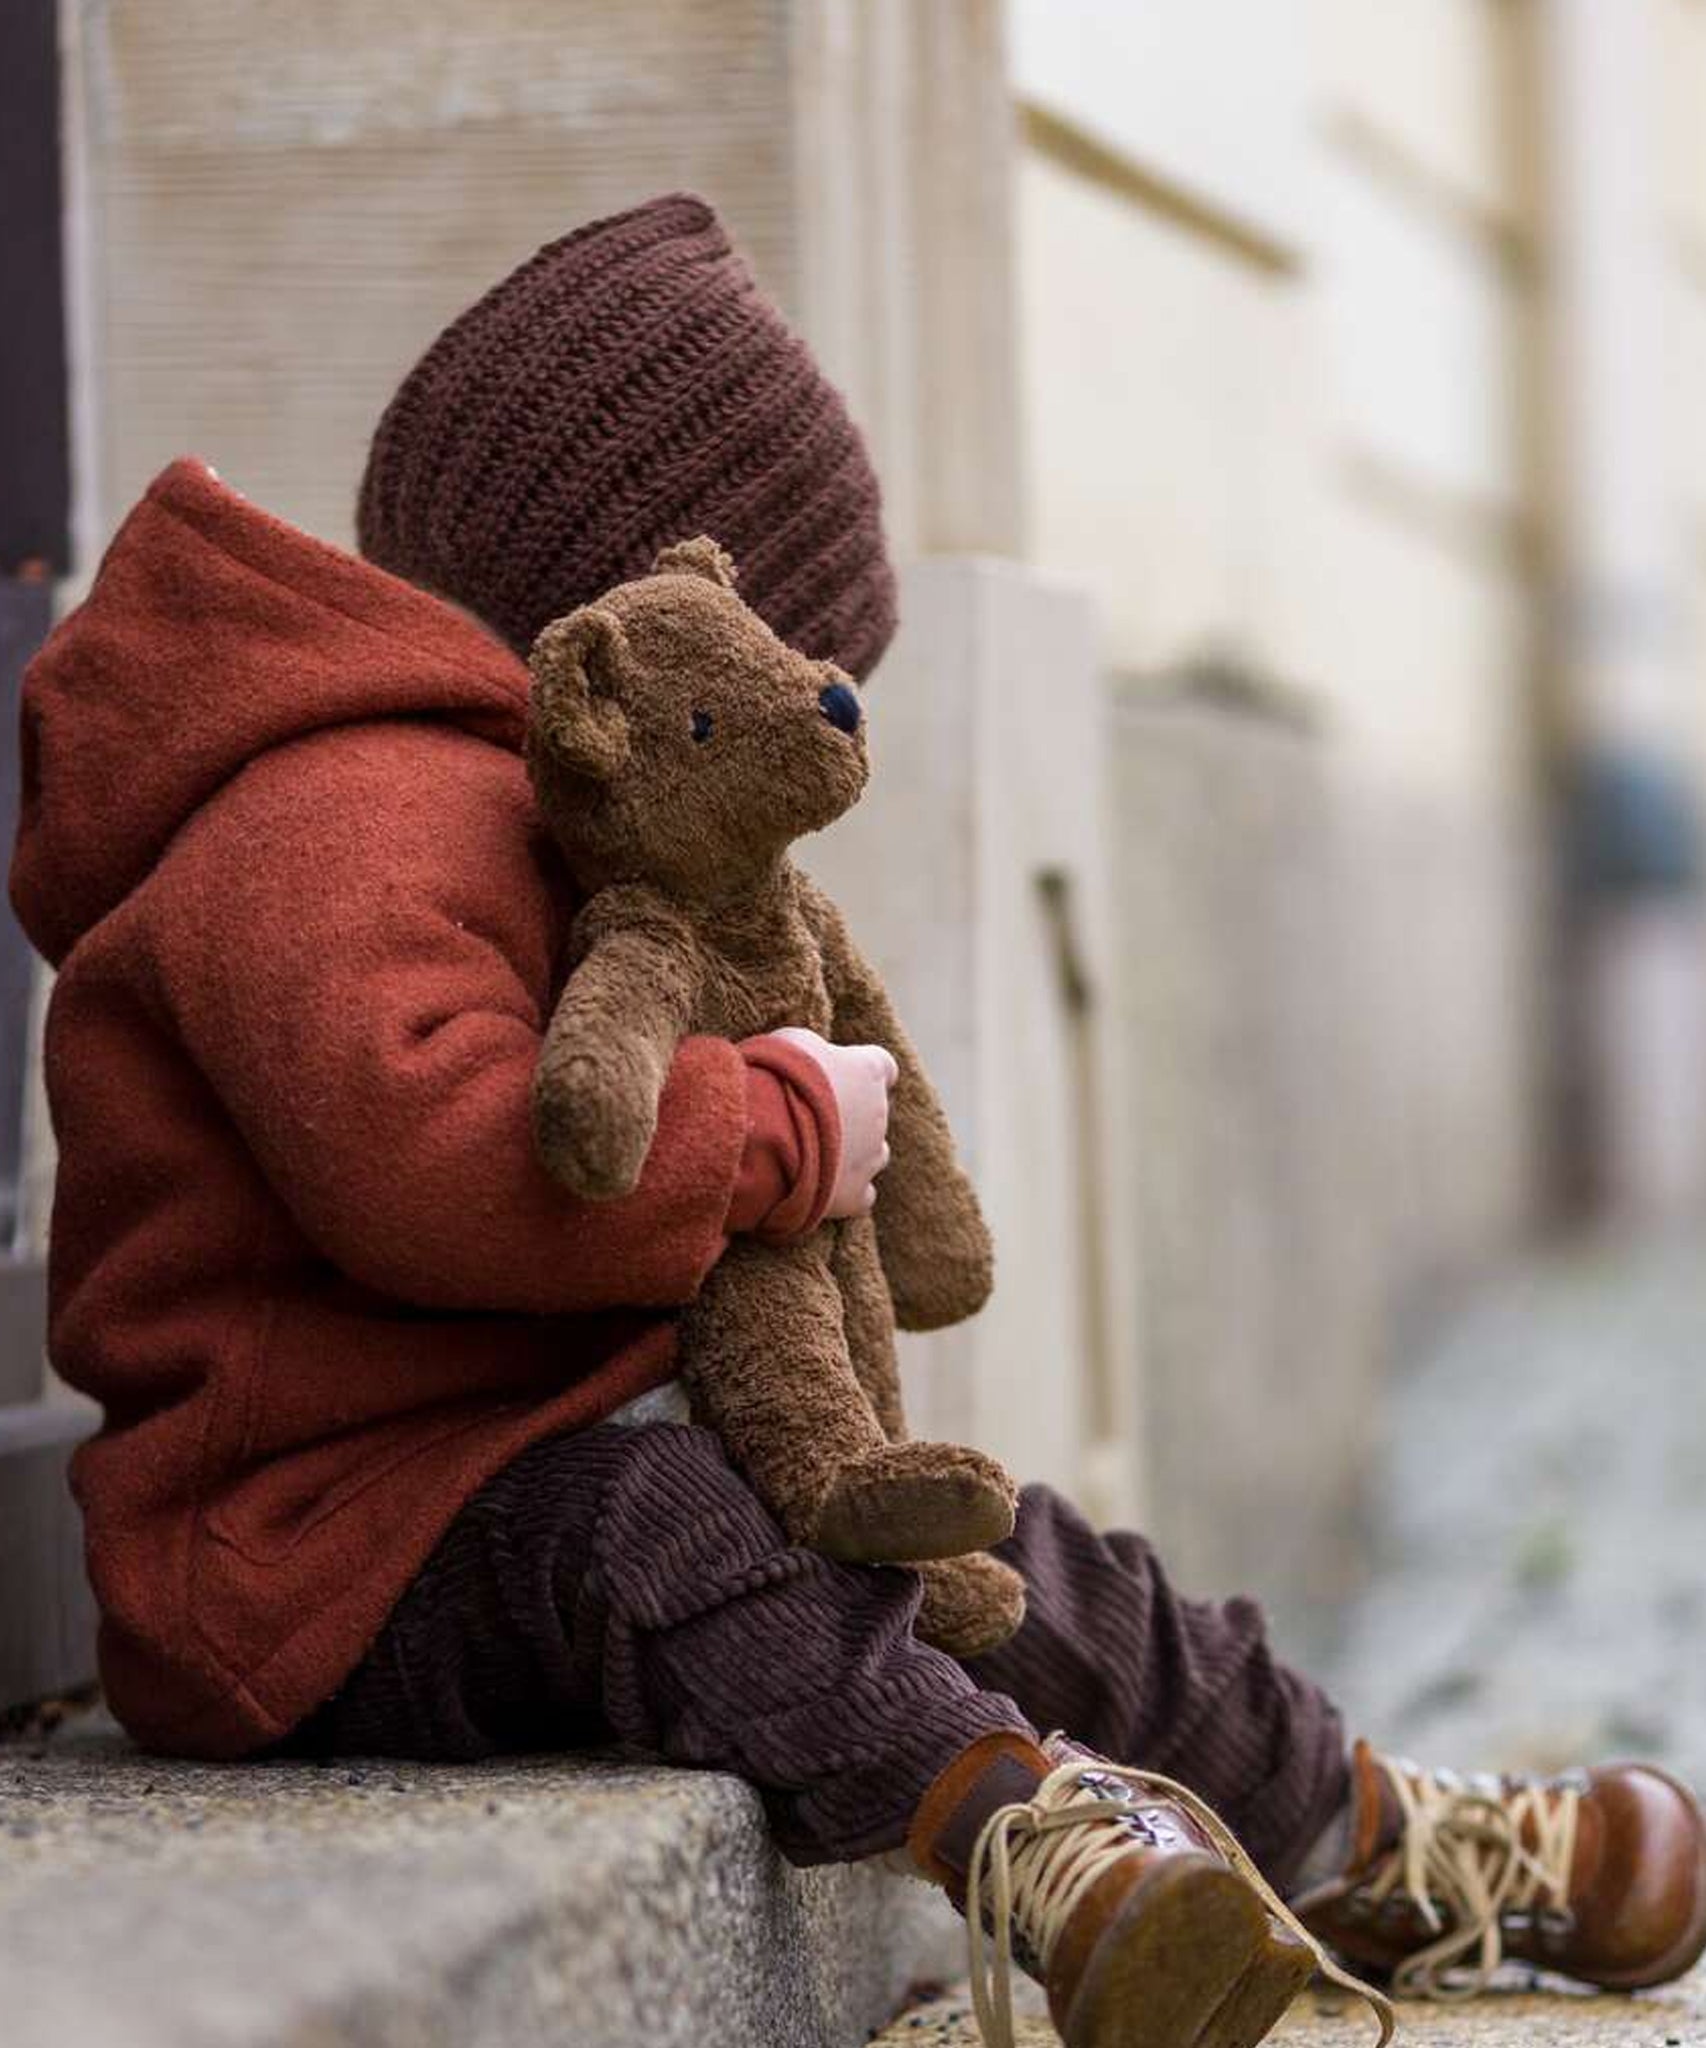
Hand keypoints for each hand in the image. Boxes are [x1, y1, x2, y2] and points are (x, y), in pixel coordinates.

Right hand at [770, 1027, 896, 1218]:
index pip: (884, 1067)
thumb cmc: (778, 1077)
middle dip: (849, 1116)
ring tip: (816, 1155)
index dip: (863, 1073)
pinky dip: (848, 1193)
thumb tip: (813, 1056)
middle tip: (811, 1119)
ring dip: (852, 1154)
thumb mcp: (794, 1042)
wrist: (766, 1131)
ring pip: (874, 1155)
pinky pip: (863, 1196)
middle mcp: (879, 1114)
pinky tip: (824, 1189)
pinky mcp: (855, 1195)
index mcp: (869, 1071)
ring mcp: (871, 1157)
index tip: (846, 1077)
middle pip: (874, 1114)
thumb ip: (815, 1050)